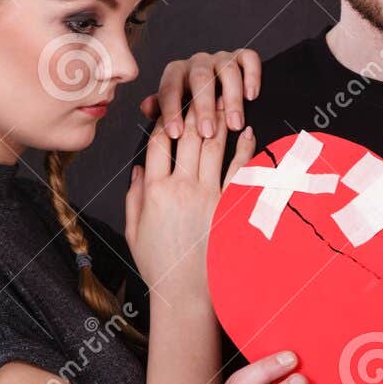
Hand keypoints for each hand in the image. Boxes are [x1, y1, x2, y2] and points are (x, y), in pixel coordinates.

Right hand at [124, 118, 255, 304]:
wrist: (186, 294)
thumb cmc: (159, 265)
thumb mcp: (134, 229)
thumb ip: (135, 196)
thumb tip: (139, 168)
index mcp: (154, 190)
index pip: (158, 141)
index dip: (164, 118)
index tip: (171, 105)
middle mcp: (180, 188)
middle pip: (187, 135)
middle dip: (194, 108)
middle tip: (203, 89)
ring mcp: (207, 196)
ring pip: (213, 147)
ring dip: (220, 120)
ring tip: (225, 100)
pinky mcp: (228, 207)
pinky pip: (239, 171)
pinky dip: (245, 148)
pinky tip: (248, 133)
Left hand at [137, 49, 261, 138]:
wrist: (218, 91)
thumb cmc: (193, 104)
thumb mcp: (175, 107)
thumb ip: (161, 108)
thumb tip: (146, 107)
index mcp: (176, 73)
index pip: (170, 88)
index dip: (171, 111)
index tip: (175, 134)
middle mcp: (198, 63)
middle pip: (200, 78)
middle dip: (204, 107)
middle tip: (208, 133)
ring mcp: (221, 58)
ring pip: (227, 71)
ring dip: (231, 99)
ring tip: (235, 125)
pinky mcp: (242, 57)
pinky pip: (248, 59)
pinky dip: (251, 76)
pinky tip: (251, 96)